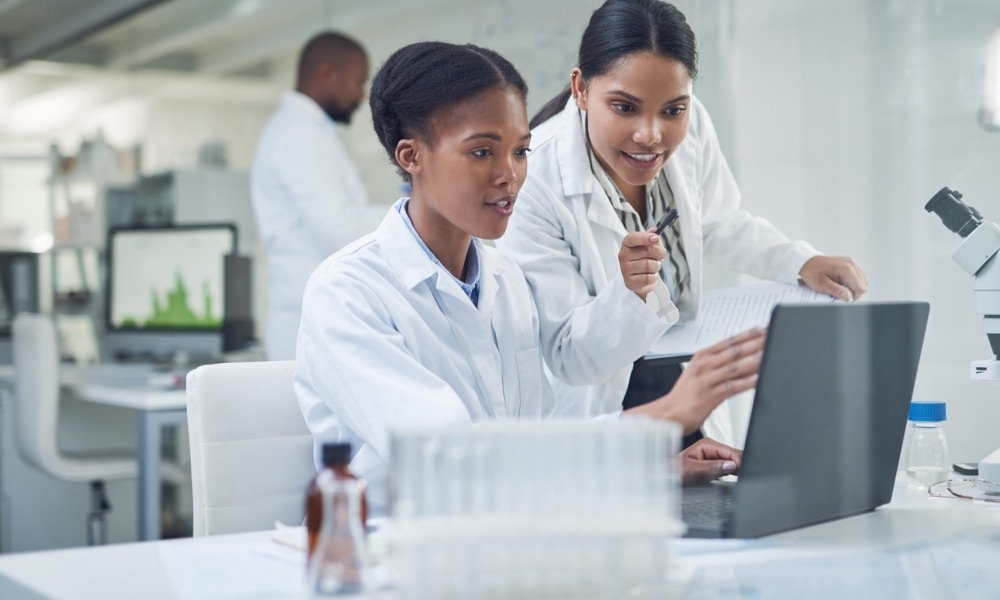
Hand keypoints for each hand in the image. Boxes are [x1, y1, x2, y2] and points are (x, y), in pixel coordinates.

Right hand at [618, 229, 666, 300]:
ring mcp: (625, 269)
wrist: (640, 279)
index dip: (645, 237)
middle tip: (659, 257)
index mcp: (627, 244)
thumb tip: (654, 230)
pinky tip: (649, 276)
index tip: (656, 238)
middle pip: (647, 251)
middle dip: (659, 254)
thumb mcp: (650, 246)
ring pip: (649, 265)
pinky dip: (653, 277)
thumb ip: (653, 237)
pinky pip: (648, 278)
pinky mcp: (629, 282)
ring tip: (653, 267)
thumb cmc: (645, 259)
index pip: (632, 238)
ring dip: (656, 266)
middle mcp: (623, 255)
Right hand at [625, 327, 765, 433]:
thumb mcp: (698, 372)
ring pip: (735, 367)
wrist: (666, 413)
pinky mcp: (709, 396)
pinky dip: (746, 383)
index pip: (729, 342)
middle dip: (756, 344)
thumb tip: (741, 359)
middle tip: (772, 337)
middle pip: (734, 351)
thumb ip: (718, 364)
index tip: (764, 329)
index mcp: (702, 357)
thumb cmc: (684, 395)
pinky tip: (758, 379)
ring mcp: (706, 380)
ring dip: (754, 360)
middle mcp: (704, 365)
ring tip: (770, 354)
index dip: (748, 335)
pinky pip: (731, 387)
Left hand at [680, 437, 741, 483]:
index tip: (742, 472)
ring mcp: (715, 455)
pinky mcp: (716, 463)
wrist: (669, 475)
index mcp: (707, 444)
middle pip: (734, 455)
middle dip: (739, 466)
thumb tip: (730, 465)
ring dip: (736, 470)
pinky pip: (729, 467)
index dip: (739, 462)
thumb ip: (712, 467)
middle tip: (740, 477)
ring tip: (733, 478)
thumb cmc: (675, 470)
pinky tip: (728, 477)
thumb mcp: (692, 470)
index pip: (731, 451)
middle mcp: (712, 448)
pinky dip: (732, 473)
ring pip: (733, 461)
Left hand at [798, 256, 867, 301]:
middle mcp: (852, 263)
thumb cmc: (812, 273)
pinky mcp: (850, 263)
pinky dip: (852, 282)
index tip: (841, 296)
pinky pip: (858, 276)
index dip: (852, 296)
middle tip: (839, 291)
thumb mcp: (822, 285)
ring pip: (862, 281)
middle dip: (853, 292)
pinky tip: (841, 282)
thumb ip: (837, 291)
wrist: (807, 262)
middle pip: (863, 285)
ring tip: (839, 286)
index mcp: (846, 268)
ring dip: (853, 287)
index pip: (861, 288)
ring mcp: (852, 262)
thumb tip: (848, 297)